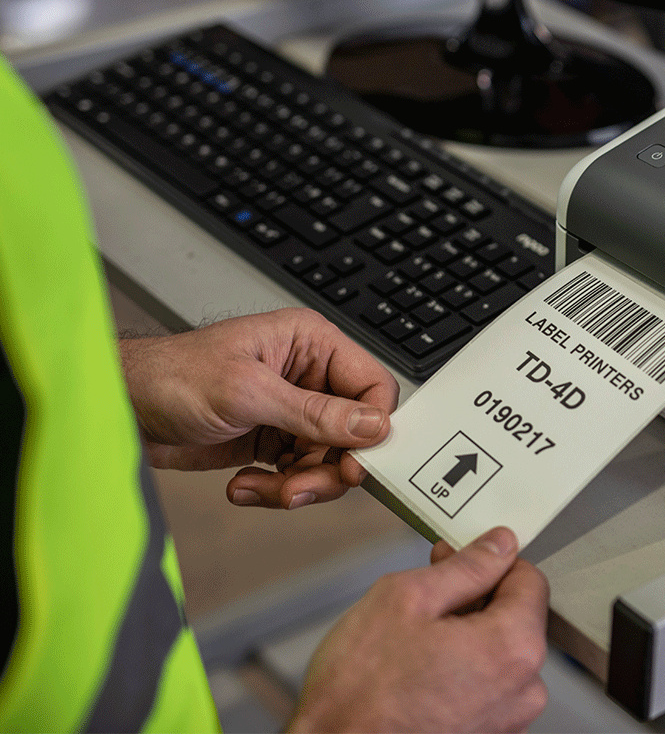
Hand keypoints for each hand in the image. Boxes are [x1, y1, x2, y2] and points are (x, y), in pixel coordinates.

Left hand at [120, 308, 397, 507]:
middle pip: (354, 432)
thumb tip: (372, 426)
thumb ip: (315, 413)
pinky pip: (297, 475)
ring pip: (327, 461)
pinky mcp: (272, 440)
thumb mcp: (248, 393)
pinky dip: (275, 490)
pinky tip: (244, 485)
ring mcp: (290, 410)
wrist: (122, 407)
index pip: (372, 386)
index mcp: (312, 344)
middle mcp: (308, 375)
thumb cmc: (172, 376)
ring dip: (298, 485)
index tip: (357, 464)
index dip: (372, 428)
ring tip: (265, 489)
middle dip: (328, 468)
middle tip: (299, 488)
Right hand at [289, 527, 549, 732]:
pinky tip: (419, 671)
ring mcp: (508, 724)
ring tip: (414, 639)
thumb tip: (500, 544)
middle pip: (516, 617)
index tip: (456, 559)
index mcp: (514, 648)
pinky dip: (461, 671)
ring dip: (465, 635)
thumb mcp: (408, 598)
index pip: (530, 579)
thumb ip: (466, 566)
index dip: (490, 561)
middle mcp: (524, 691)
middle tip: (426, 593)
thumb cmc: (361, 688)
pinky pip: (487, 688)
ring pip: (498, 653)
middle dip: (474, 598)